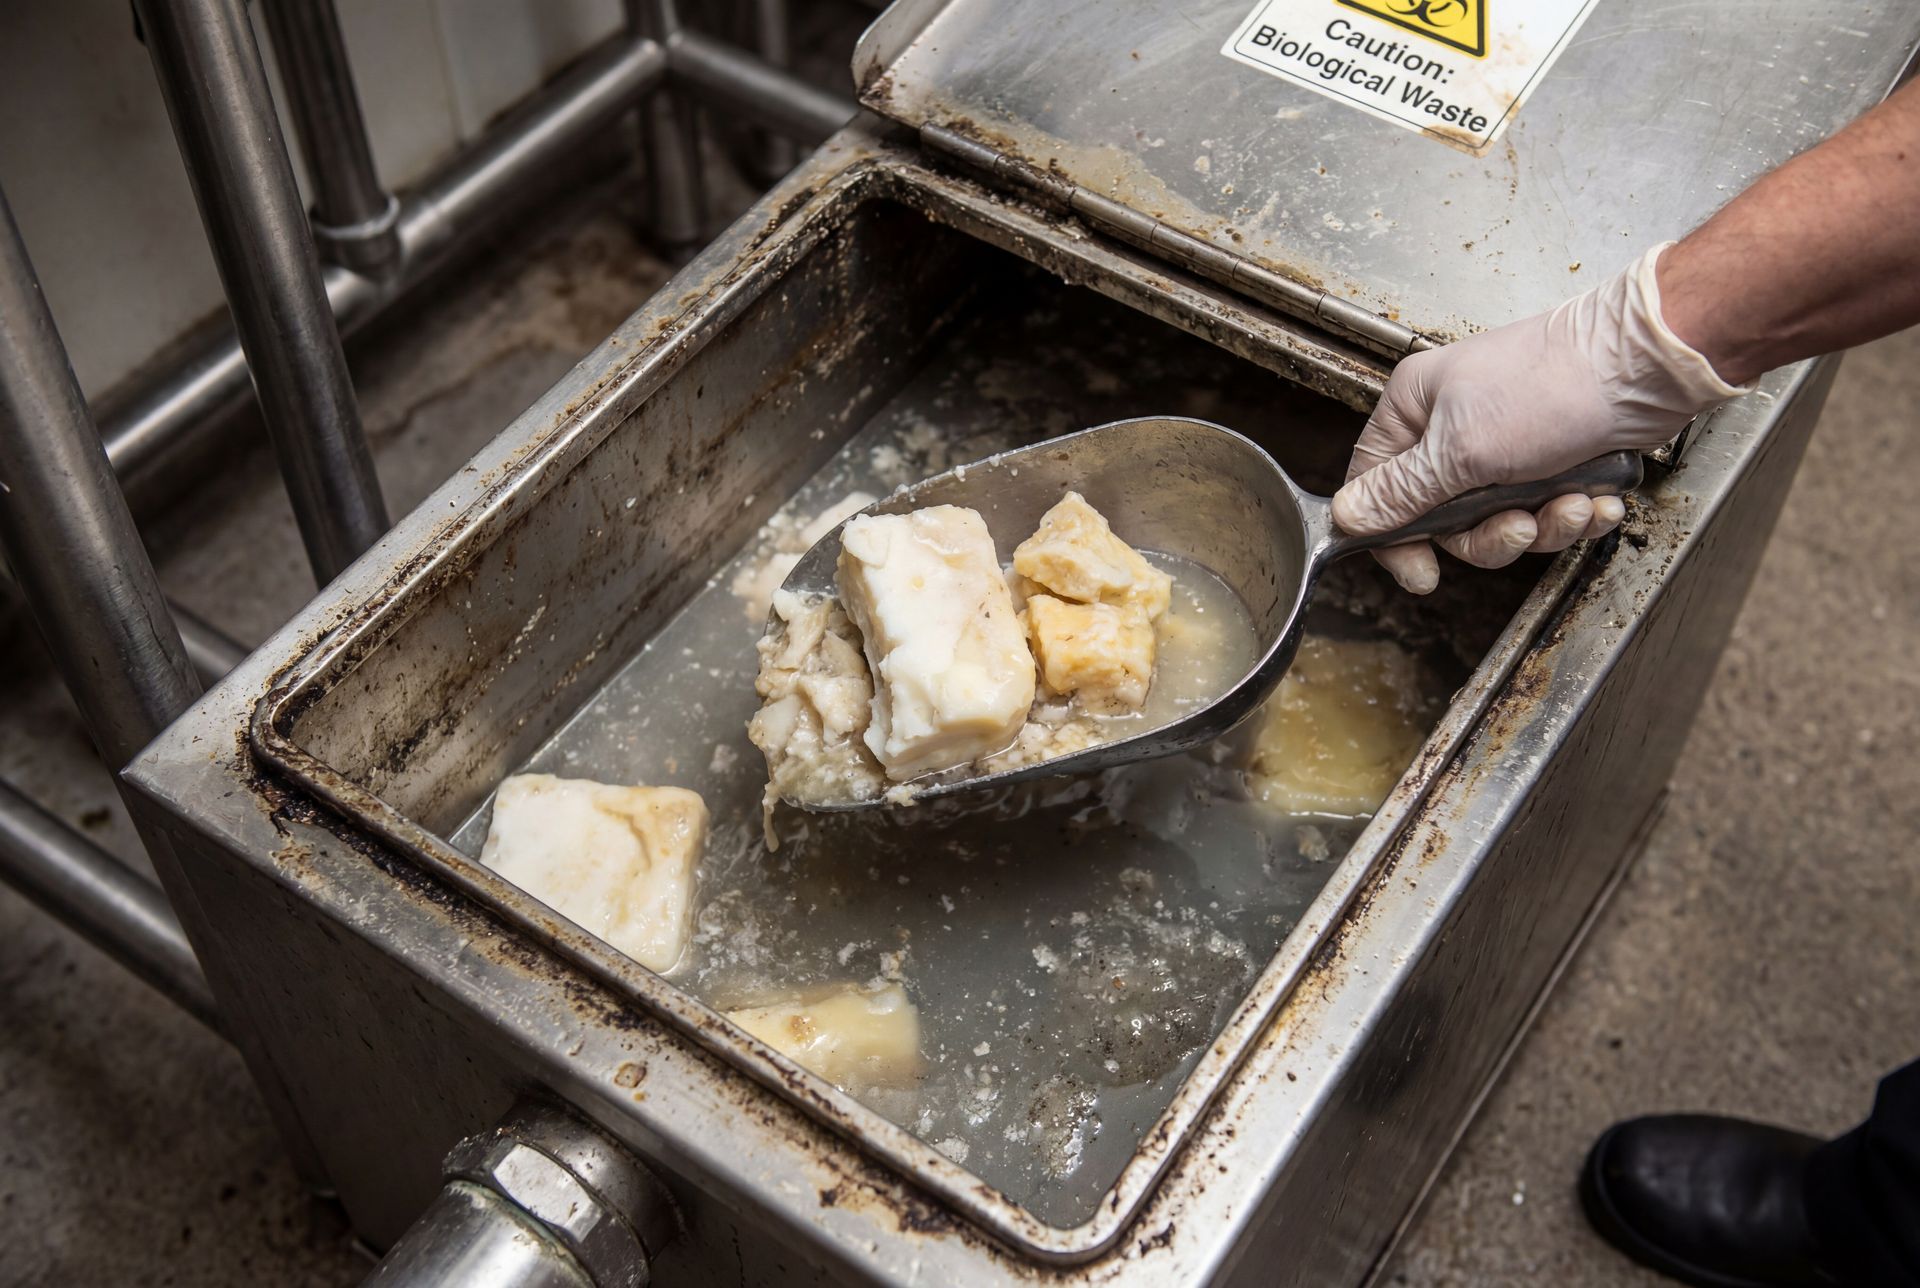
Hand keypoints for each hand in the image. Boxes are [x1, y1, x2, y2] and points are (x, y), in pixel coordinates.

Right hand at [1331, 244, 1745, 592]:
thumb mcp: (1461, 450)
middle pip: (1444, 518)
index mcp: (1416, 408)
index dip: (1394, 535)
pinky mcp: (1553, 458)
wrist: (1648, 366)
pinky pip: (1546, 511)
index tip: (1421, 571)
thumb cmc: (1553, 386)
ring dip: (1541, 526)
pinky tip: (1596, 501)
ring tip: (1572, 506)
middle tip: (1518, 526)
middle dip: (1490, 534)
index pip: (1376, 485)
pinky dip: (1573, 515)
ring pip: (1499, 520)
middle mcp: (1454, 426)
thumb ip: (1401, 492)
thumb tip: (1348, 516)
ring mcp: (1505, 444)